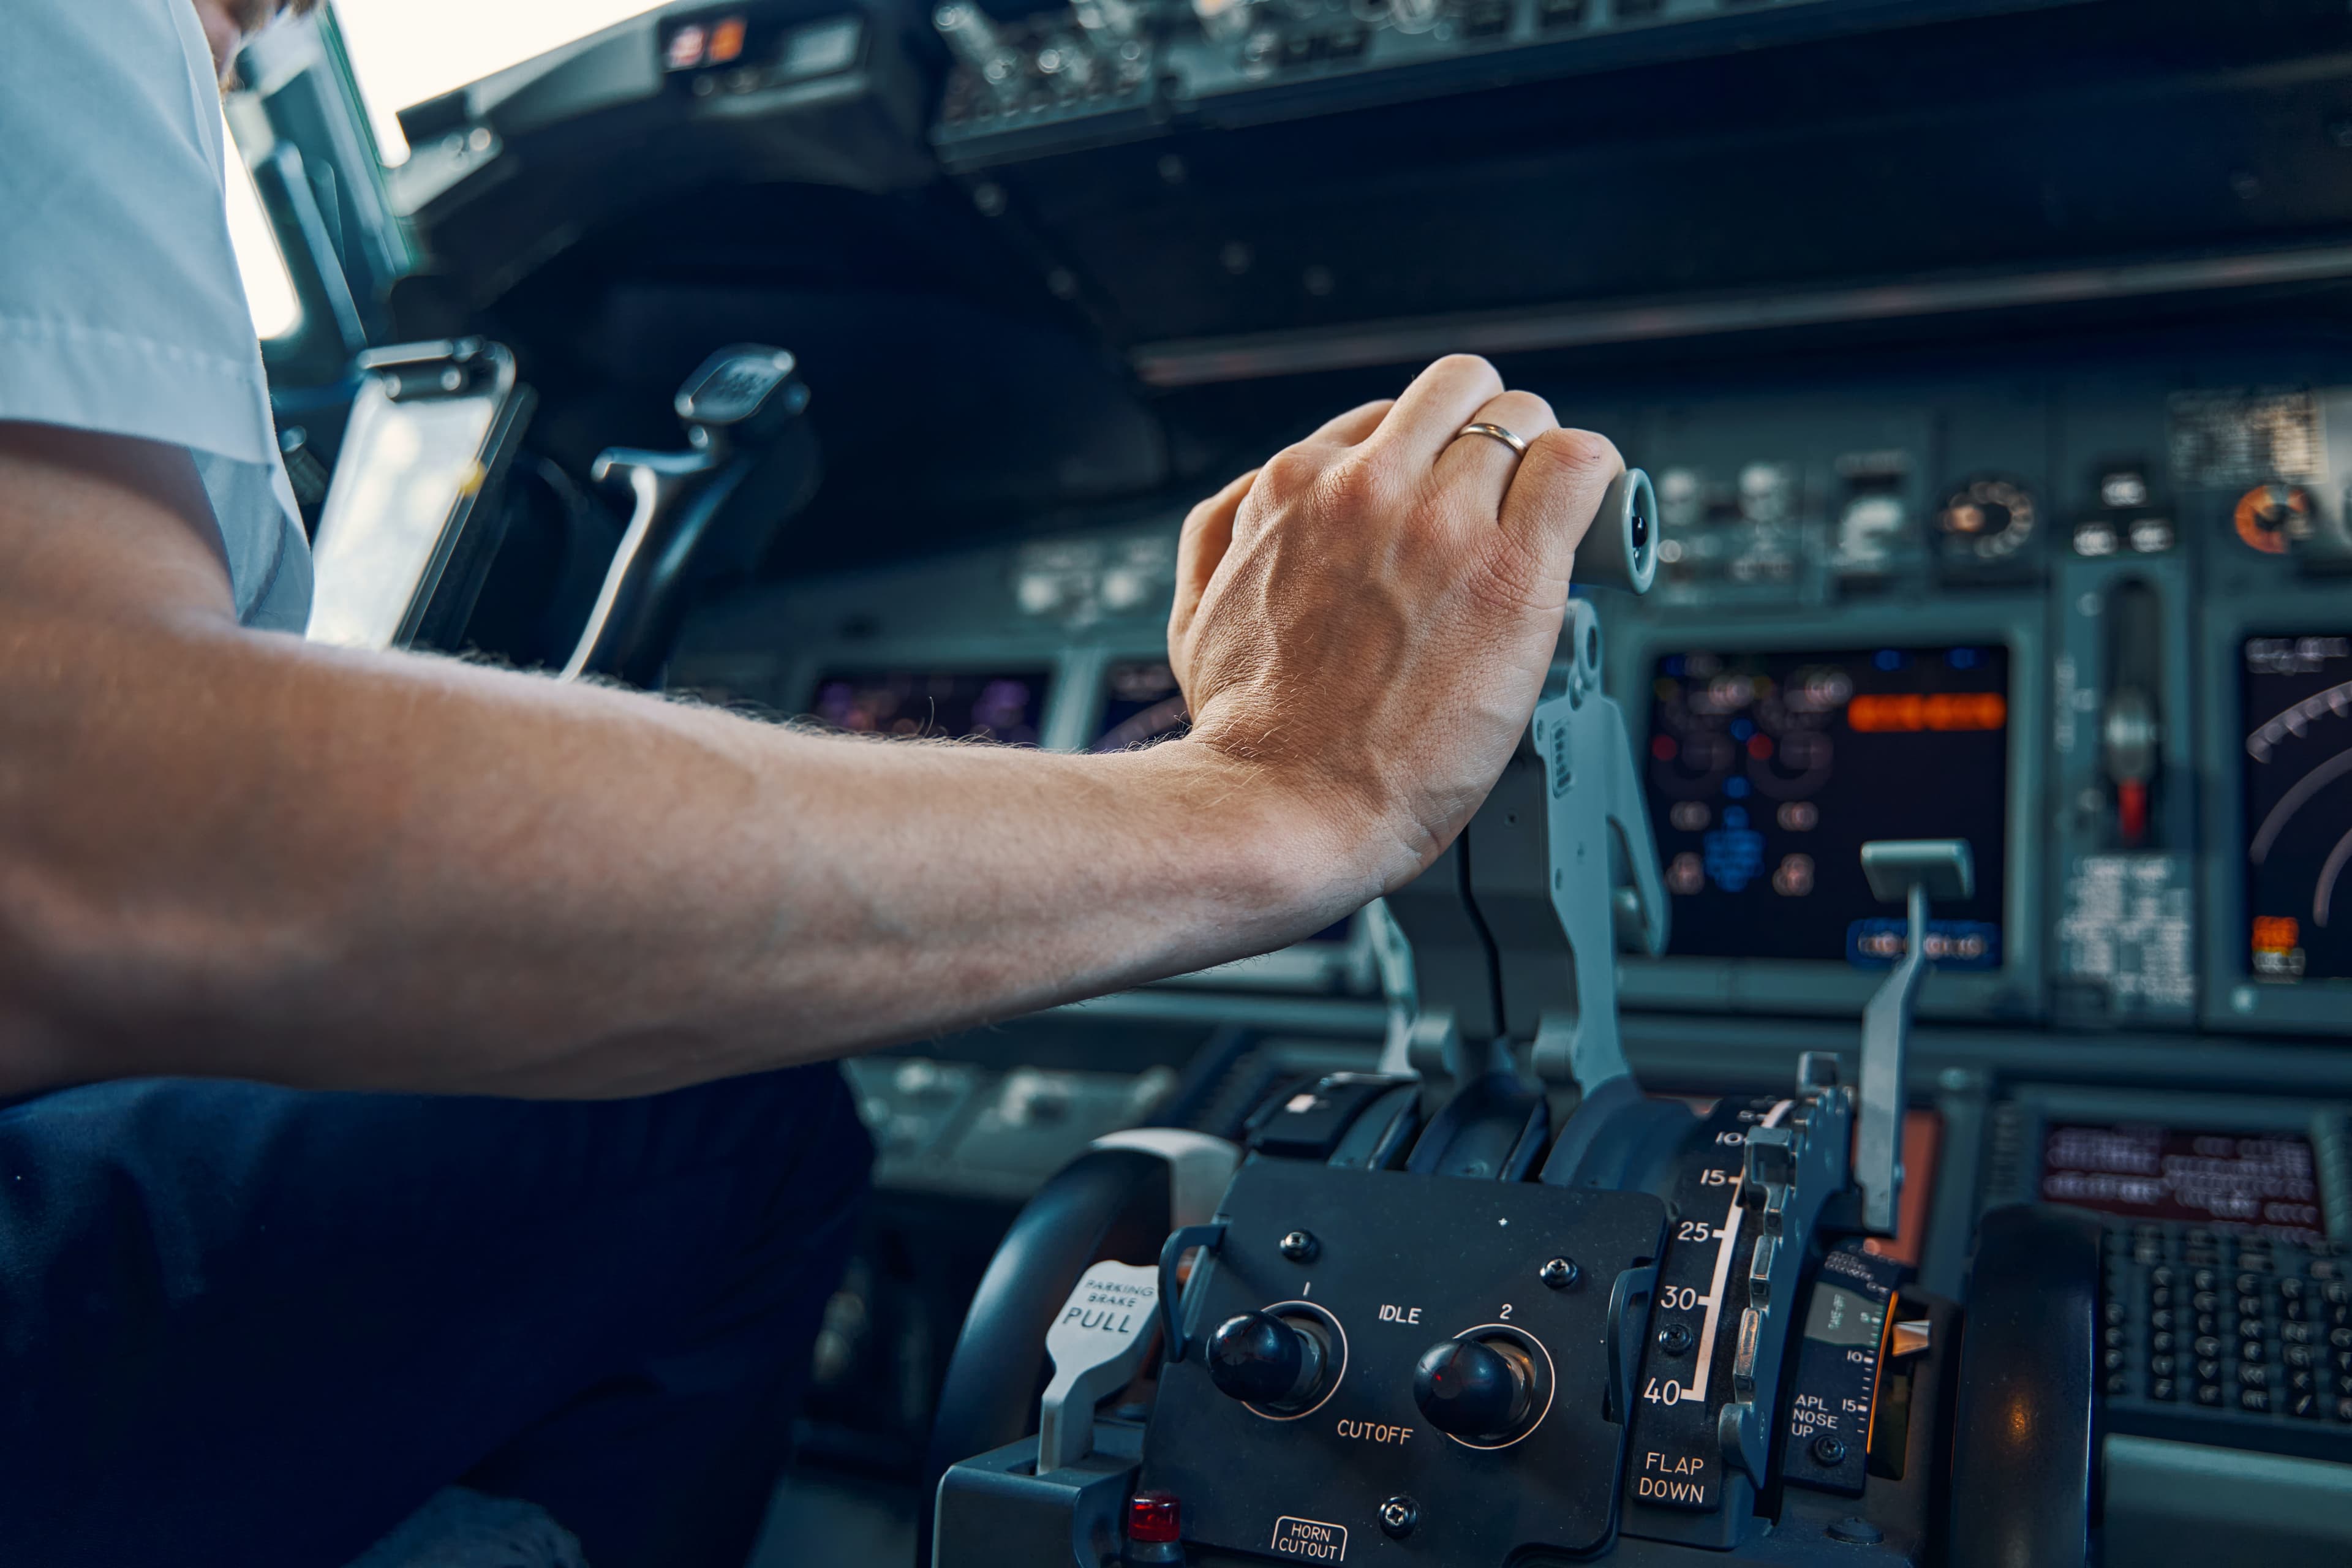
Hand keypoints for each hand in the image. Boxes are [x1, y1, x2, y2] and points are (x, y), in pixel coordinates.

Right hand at [1165, 354, 1621, 892]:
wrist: (1282, 805)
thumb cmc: (1244, 736)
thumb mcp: (1194, 615)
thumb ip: (1221, 538)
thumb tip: (1253, 501)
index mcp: (1296, 487)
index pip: (1391, 417)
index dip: (1430, 459)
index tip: (1448, 501)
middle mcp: (1368, 485)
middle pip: (1462, 393)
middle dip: (1491, 437)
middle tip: (1508, 502)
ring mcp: (1441, 523)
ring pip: (1524, 420)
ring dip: (1542, 467)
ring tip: (1550, 525)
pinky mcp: (1509, 571)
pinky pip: (1580, 466)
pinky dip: (1596, 483)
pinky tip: (1593, 526)